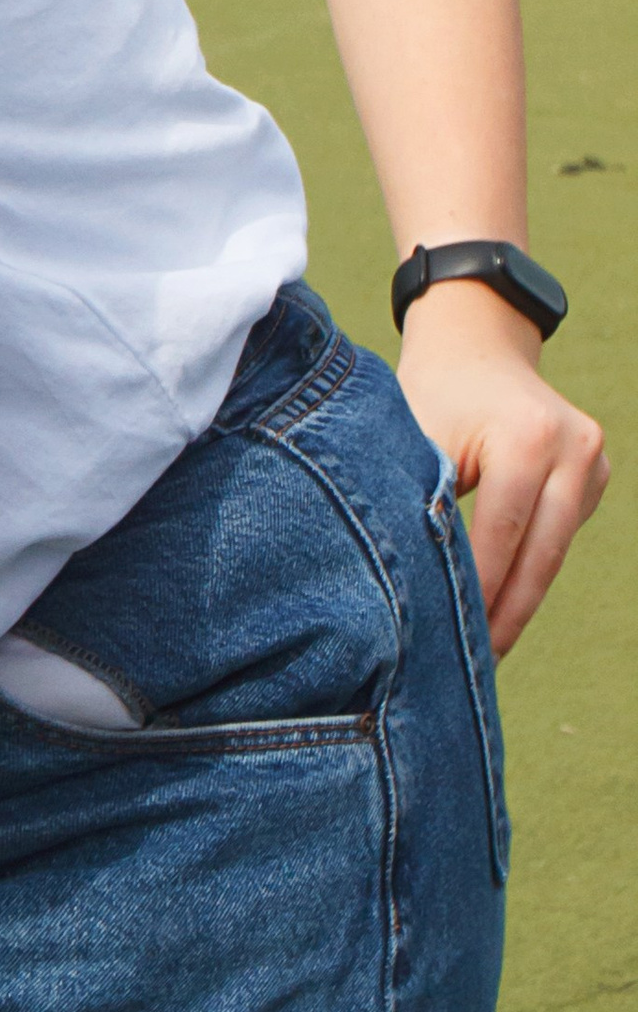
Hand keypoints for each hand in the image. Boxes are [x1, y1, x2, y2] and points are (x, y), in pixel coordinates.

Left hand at [396, 281, 609, 654]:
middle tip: (477, 667)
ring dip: (521, 598)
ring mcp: (595, 459)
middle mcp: (574, 448)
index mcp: (528, 439)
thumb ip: (420, 503)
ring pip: (554, 551)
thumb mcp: (413, 441)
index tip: (451, 640)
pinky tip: (502, 600)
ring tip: (486, 647)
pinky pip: (560, 534)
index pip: (501, 537)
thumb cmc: (430, 394)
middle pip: (540, 555)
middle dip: (507, 614)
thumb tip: (412, 586)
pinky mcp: (599, 472)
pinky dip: (532, 566)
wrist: (476, 344)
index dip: (477, 593)